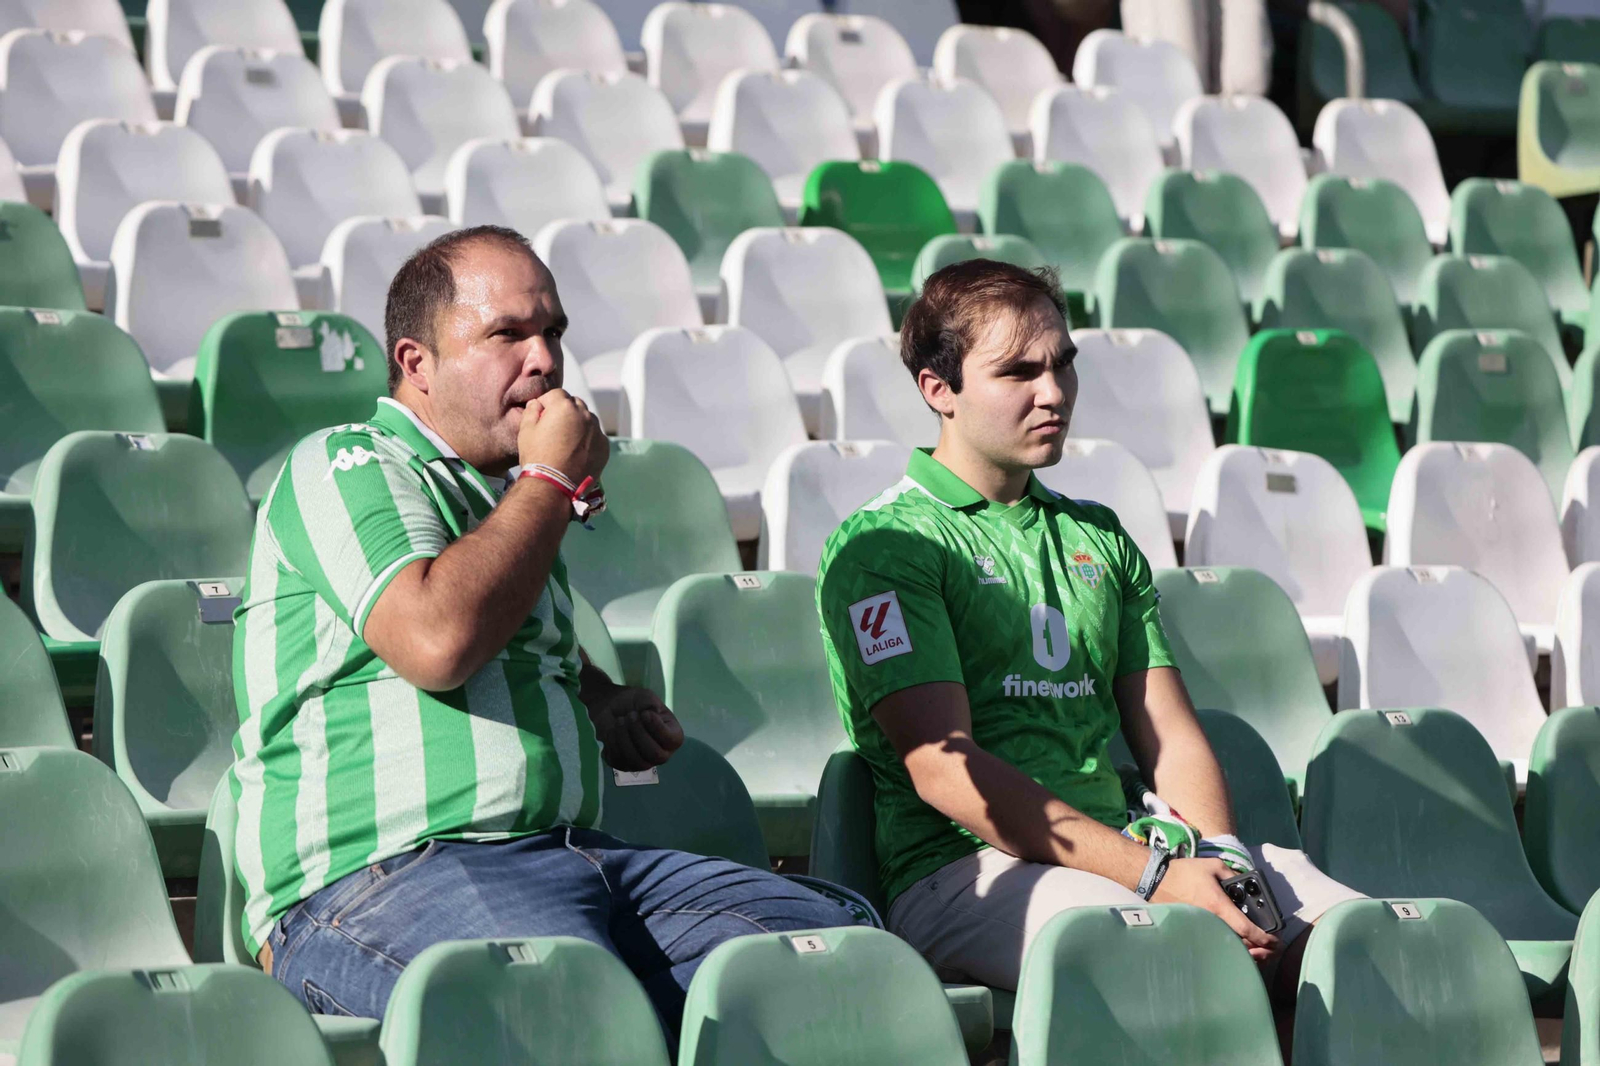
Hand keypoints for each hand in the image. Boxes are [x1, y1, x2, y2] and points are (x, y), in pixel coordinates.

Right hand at [517, 388, 607, 483]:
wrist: (553, 485)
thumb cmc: (537, 457)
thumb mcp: (526, 431)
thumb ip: (531, 411)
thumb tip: (537, 404)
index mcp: (564, 407)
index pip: (556, 395)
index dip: (547, 403)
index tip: (542, 415)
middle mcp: (584, 415)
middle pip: (575, 404)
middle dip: (564, 411)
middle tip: (554, 428)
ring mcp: (596, 431)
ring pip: (587, 420)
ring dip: (578, 424)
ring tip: (566, 441)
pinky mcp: (604, 447)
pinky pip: (595, 436)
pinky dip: (588, 440)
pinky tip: (576, 452)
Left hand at [590, 686, 684, 771]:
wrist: (613, 710)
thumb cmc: (635, 704)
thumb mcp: (644, 697)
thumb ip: (650, 702)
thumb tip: (653, 711)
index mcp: (672, 736)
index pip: (672, 740)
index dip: (657, 728)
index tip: (645, 713)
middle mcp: (661, 753)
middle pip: (655, 754)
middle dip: (639, 733)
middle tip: (630, 715)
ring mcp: (642, 762)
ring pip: (636, 761)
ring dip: (625, 738)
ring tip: (620, 720)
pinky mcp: (624, 765)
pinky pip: (619, 761)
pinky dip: (613, 743)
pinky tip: (612, 730)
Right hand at [1152, 857, 1278, 960]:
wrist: (1156, 880)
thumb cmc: (1185, 872)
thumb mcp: (1213, 865)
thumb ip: (1233, 874)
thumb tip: (1245, 884)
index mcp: (1218, 906)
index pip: (1246, 929)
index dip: (1264, 938)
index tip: (1275, 942)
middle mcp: (1211, 922)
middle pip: (1239, 945)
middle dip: (1259, 950)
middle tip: (1270, 949)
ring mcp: (1201, 929)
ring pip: (1228, 948)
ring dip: (1246, 953)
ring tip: (1257, 951)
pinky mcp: (1194, 932)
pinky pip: (1216, 945)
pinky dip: (1229, 949)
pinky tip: (1236, 948)